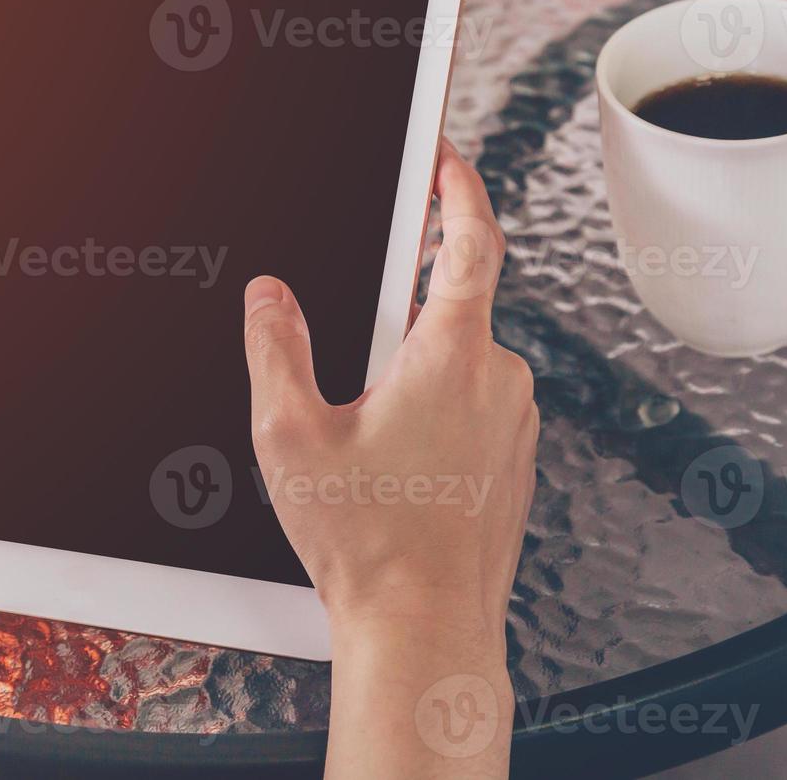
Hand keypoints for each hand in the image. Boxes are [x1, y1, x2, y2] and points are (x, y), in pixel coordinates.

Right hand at [242, 141, 536, 778]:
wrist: (426, 628)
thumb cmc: (370, 544)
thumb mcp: (292, 434)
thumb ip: (276, 348)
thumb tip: (270, 297)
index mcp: (452, 354)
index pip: (472, 239)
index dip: (459, 187)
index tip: (445, 158)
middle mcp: (499, 379)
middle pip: (456, 303)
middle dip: (402, 309)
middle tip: (354, 350)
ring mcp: (515, 422)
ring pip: (464, 359)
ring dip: (417, 365)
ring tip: (366, 425)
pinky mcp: (516, 458)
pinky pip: (478, 403)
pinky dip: (438, 407)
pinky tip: (396, 459)